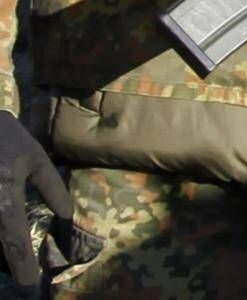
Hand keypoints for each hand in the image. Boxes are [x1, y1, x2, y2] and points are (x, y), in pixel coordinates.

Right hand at [0, 112, 71, 286]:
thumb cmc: (4, 138)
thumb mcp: (33, 158)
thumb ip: (51, 187)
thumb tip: (66, 214)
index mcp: (4, 200)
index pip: (14, 241)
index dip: (22, 264)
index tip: (31, 281)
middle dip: (10, 259)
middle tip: (24, 269)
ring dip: (0, 245)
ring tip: (19, 251)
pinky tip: (7, 226)